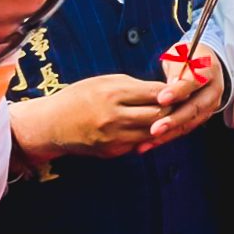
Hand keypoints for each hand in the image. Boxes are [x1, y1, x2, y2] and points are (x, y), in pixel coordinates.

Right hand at [9, 73, 168, 164]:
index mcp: (114, 94)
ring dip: (163, 124)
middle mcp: (114, 117)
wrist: (49, 125)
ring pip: (152, 132)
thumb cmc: (80, 97)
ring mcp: (112, 137)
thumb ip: (136, 86)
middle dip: (173, 109)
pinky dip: (146, 135)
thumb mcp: (106, 81)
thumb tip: (166, 90)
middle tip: (182, 104)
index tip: (183, 89)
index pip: (157, 93)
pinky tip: (149, 127)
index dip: (174, 91)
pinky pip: (138, 143)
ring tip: (170, 116)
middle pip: (159, 114)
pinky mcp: (111, 152)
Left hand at [141, 40, 224, 150]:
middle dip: (174, 120)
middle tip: (155, 129)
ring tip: (147, 142)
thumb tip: (172, 84)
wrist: (205, 65)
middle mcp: (213, 90)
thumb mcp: (182, 55)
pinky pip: (184, 129)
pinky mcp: (201, 117)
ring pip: (190, 123)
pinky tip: (148, 144)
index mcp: (209, 70)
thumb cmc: (188, 58)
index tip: (161, 98)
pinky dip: (166, 138)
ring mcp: (209, 106)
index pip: (194, 82)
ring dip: (168, 134)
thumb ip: (177, 67)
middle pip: (195, 107)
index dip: (178, 91)